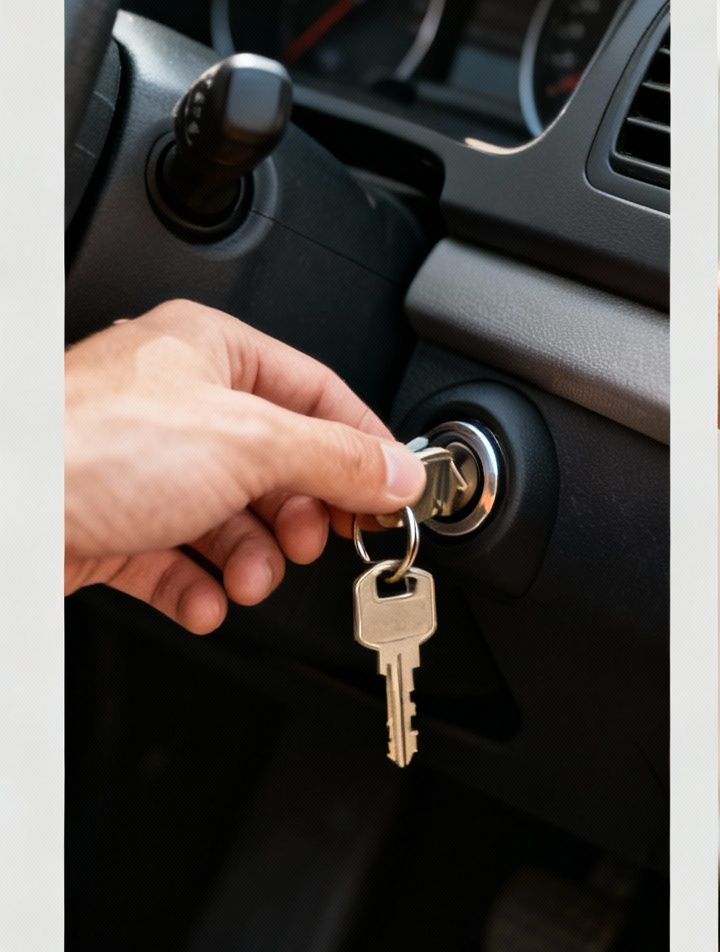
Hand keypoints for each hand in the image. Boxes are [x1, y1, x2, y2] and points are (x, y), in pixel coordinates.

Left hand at [65, 300, 426, 632]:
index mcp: (207, 351)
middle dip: (298, 517)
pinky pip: (177, 561)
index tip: (392, 494)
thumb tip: (400, 471)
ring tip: (247, 581)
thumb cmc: (87, 448)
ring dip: (252, 562)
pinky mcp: (107, 523)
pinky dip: (199, 587)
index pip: (317, 393)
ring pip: (230, 519)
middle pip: (276, 464)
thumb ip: (338, 457)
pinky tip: (205, 600)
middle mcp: (172, 402)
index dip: (362, 447)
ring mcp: (137, 465)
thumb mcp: (250, 442)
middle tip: (314, 540)